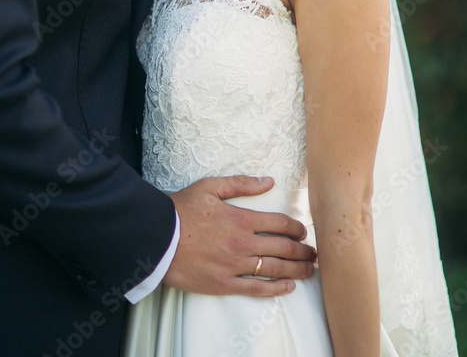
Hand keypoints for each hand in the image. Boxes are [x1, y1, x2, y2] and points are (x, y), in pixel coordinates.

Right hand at [164, 175, 316, 296]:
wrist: (157, 238)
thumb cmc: (182, 210)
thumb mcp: (210, 187)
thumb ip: (241, 183)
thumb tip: (268, 181)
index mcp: (241, 218)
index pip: (280, 224)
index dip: (297, 228)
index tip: (303, 231)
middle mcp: (242, 243)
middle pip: (284, 248)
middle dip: (303, 251)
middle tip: (313, 253)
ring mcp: (235, 266)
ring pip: (275, 269)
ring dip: (297, 270)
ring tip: (309, 270)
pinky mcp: (225, 284)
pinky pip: (256, 289)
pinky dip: (276, 289)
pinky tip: (288, 287)